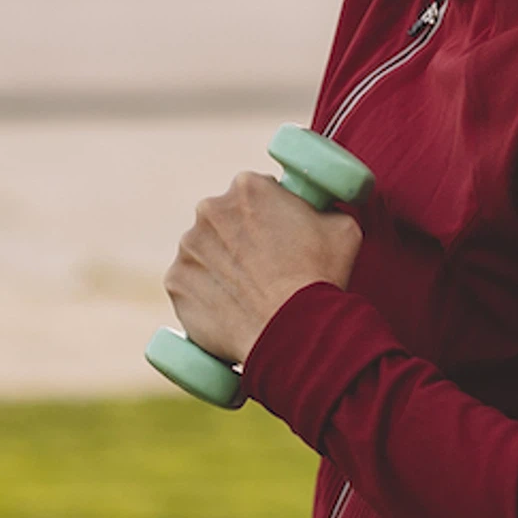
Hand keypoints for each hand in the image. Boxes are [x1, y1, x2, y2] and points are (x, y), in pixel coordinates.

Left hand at [167, 173, 361, 367]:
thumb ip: (324, 208)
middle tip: (265, 266)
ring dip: (220, 264)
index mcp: (249, 186)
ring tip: (249, 292)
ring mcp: (188, 246)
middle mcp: (210, 209)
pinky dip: (204, 294)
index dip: (270, 214)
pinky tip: (231, 308)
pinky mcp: (175, 282)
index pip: (255, 193)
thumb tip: (320, 211)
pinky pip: (189, 284)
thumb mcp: (342, 226)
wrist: (293, 330)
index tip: (278, 235)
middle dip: (240, 237)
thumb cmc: (320, 277)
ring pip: (204, 251)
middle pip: (224, 219)